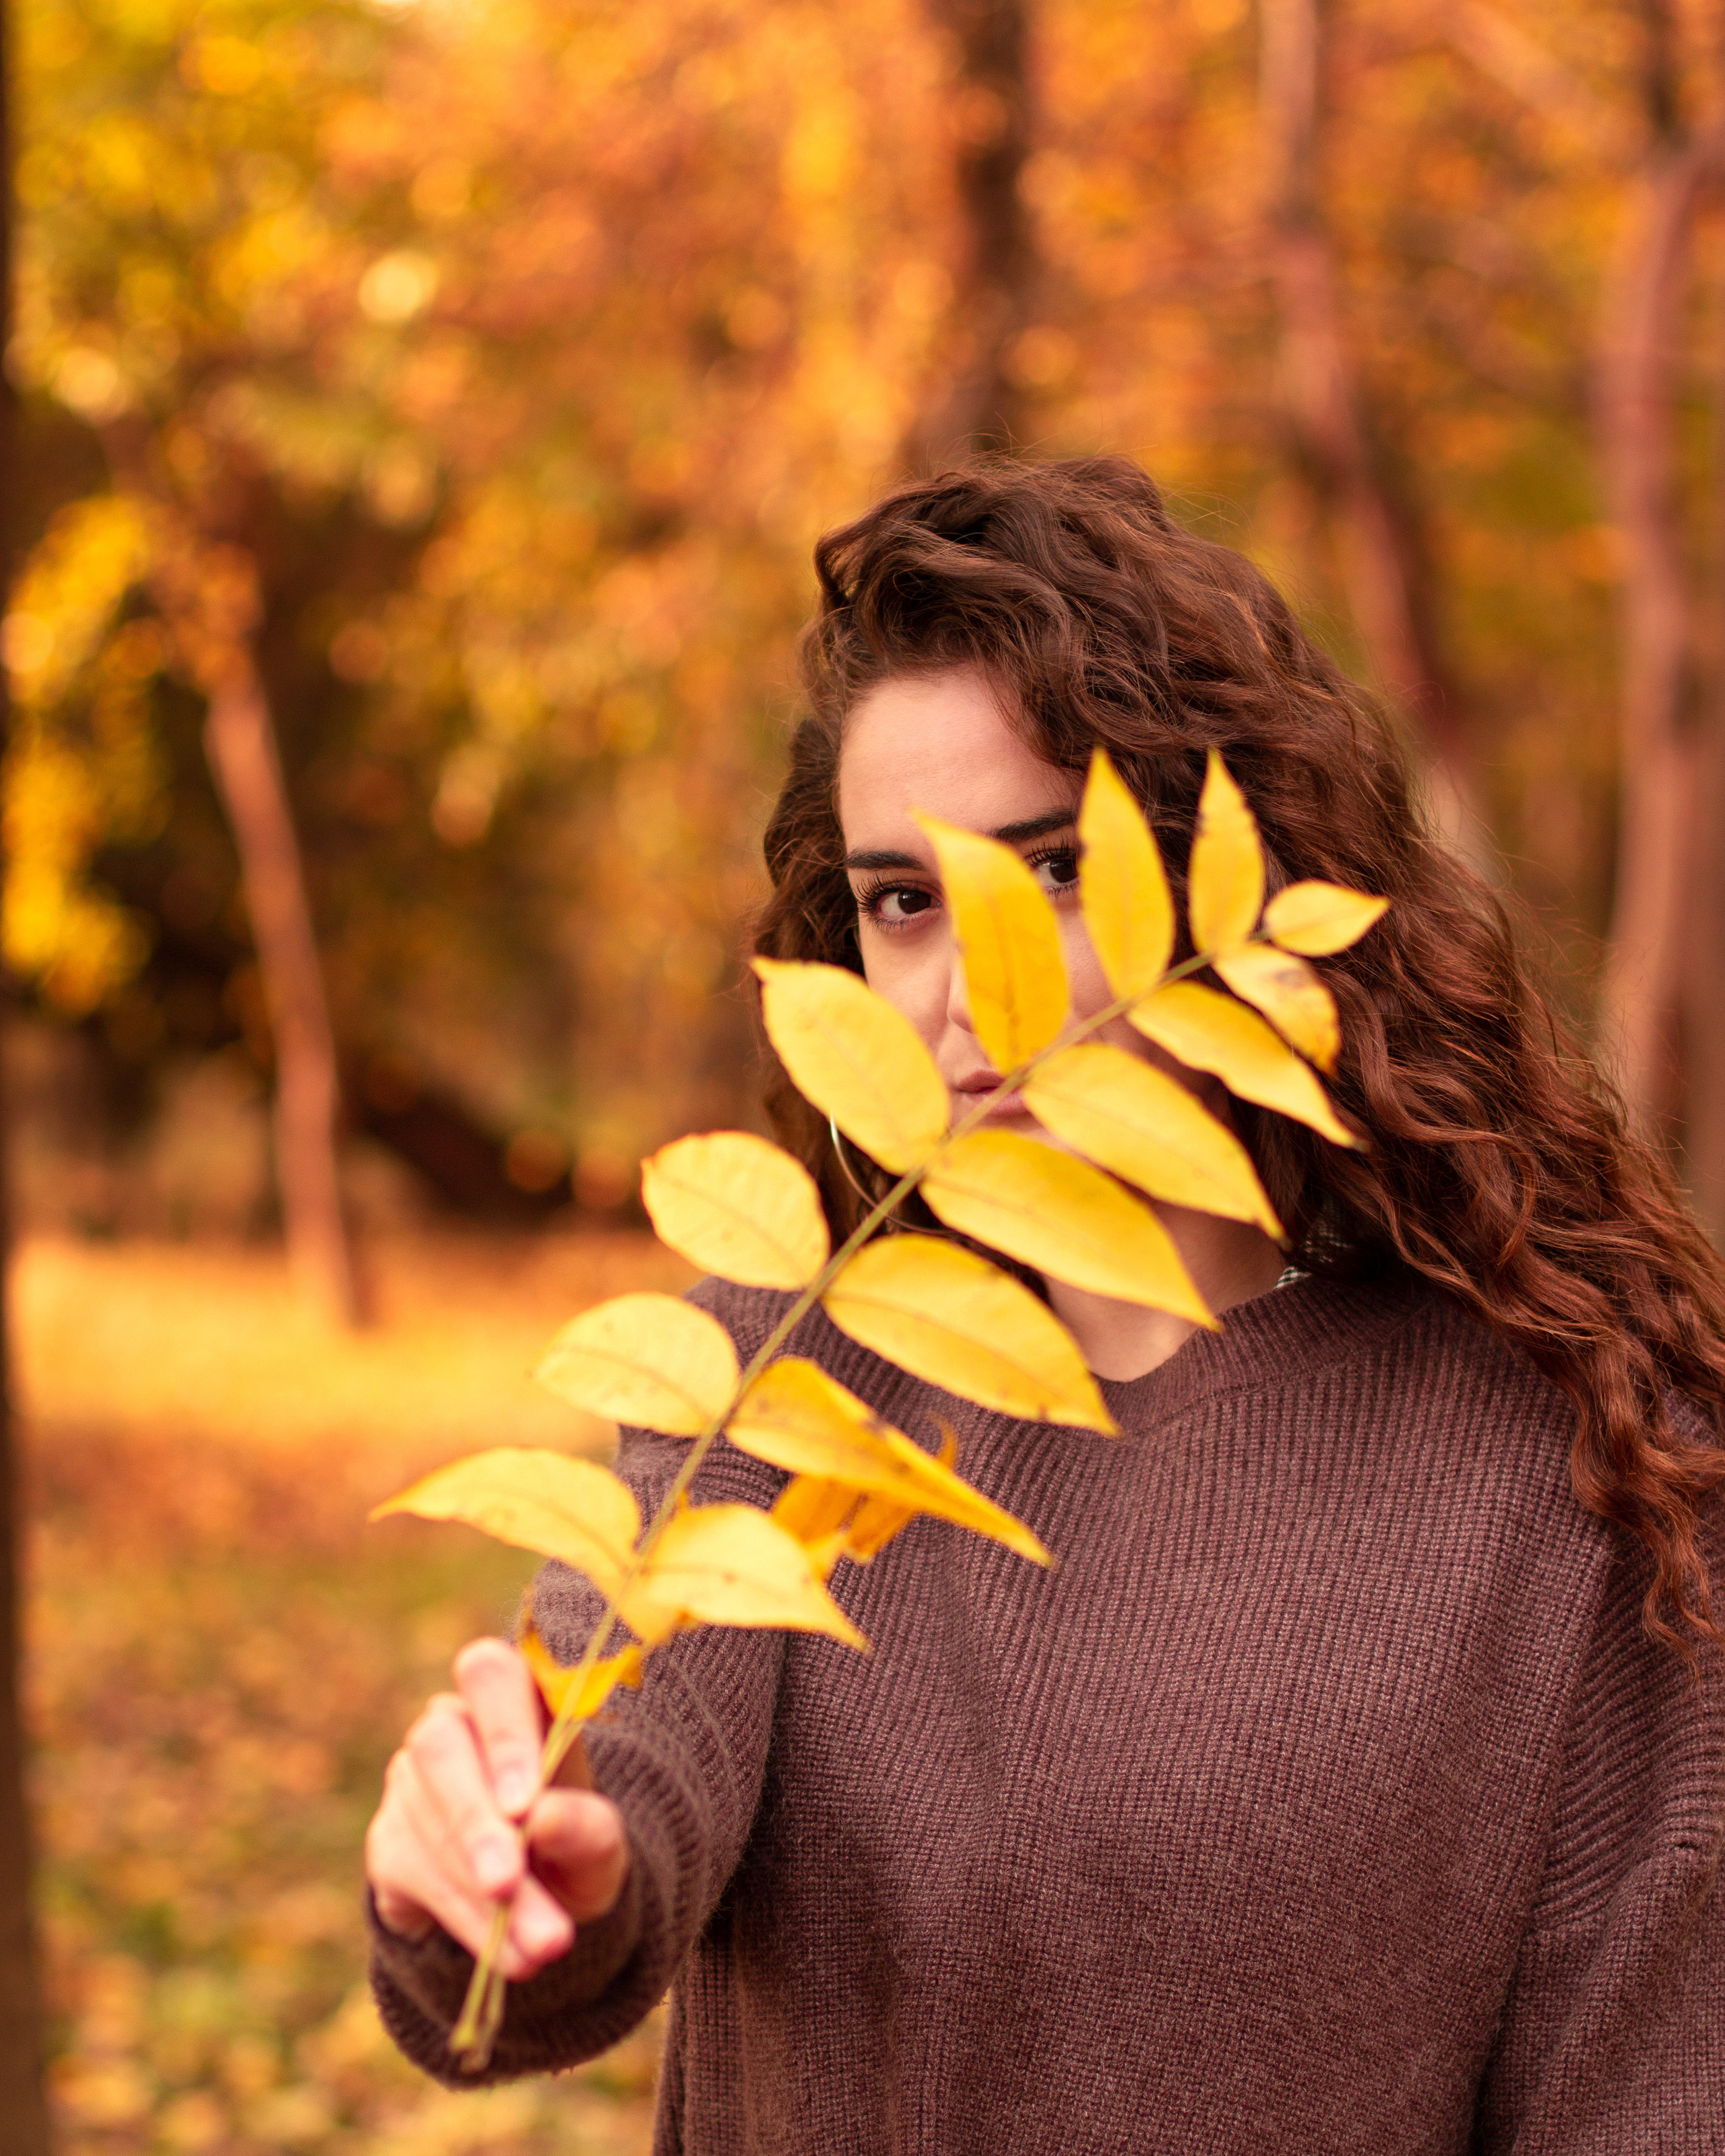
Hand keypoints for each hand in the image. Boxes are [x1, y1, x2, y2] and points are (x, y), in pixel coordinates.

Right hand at [364, 1637, 630, 1980]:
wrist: (538, 1903)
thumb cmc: (575, 1846)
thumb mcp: (602, 1844)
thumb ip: (588, 1828)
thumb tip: (543, 1818)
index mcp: (515, 1699)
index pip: (491, 1674)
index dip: (502, 1731)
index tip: (523, 1802)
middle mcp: (454, 1726)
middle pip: (441, 1745)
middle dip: (475, 1820)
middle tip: (509, 1883)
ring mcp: (412, 1780)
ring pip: (427, 1820)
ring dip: (479, 1888)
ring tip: (540, 1946)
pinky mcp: (390, 1840)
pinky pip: (413, 1873)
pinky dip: (465, 1918)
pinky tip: (504, 1953)